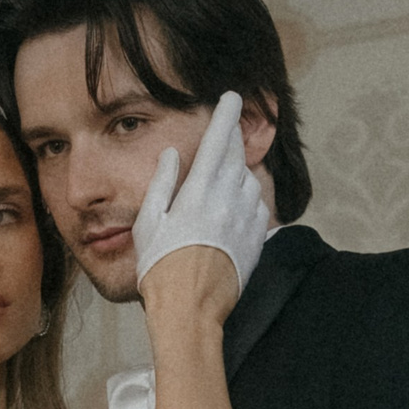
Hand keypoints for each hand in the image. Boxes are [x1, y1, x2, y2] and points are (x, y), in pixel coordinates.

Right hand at [133, 92, 267, 304]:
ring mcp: (246, 221)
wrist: (190, 311)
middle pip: (237, 158)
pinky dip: (248, 201)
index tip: (233, 97)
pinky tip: (234, 209)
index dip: (226, 116)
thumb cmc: (161, 269)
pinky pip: (258, 209)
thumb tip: (173, 155)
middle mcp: (228, 202)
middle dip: (232, 141)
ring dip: (239, 174)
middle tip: (226, 135)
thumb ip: (163, 183)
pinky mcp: (257, 241)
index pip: (219, 142)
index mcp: (199, 193)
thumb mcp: (149, 223)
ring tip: (223, 181)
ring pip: (250, 183)